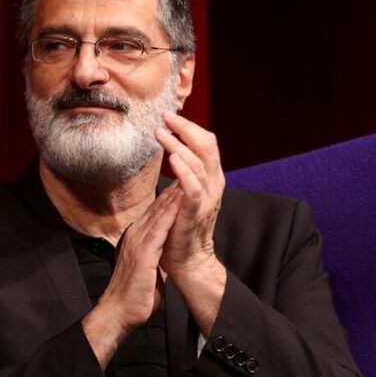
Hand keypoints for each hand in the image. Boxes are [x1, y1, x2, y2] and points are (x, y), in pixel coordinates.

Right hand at [82, 186, 182, 367]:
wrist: (118, 313)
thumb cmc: (135, 294)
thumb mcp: (147, 267)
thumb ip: (154, 253)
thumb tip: (163, 250)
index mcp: (138, 236)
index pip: (158, 209)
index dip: (173, 192)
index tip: (187, 176)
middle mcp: (137, 233)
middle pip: (158, 204)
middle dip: (175, 184)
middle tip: (189, 163)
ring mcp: (138, 241)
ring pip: (159, 211)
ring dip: (175, 191)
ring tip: (188, 172)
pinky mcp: (143, 253)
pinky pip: (160, 228)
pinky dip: (171, 212)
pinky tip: (181, 198)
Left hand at [155, 111, 224, 278]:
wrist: (189, 260)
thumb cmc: (182, 226)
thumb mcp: (185, 194)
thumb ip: (184, 174)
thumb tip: (174, 150)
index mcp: (211, 177)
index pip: (207, 143)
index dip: (190, 127)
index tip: (170, 116)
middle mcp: (214, 184)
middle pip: (207, 145)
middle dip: (186, 128)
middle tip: (166, 117)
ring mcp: (207, 198)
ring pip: (198, 162)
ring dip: (178, 144)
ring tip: (161, 133)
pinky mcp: (196, 212)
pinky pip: (193, 187)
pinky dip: (184, 171)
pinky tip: (172, 159)